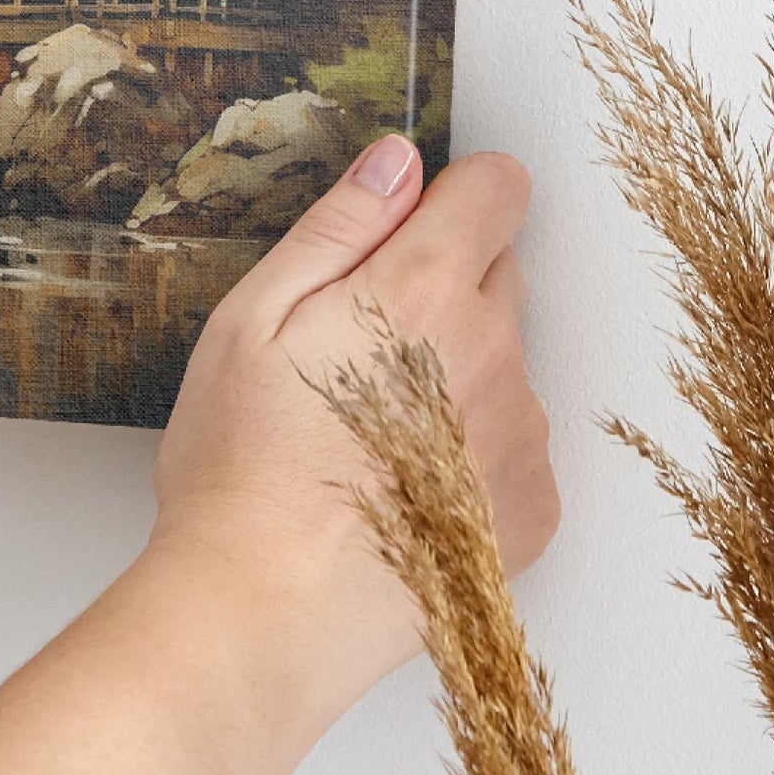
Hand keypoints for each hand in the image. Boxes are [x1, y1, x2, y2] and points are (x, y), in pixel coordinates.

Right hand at [149, 137, 558, 720]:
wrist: (265, 613)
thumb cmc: (242, 466)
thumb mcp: (253, 317)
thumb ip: (339, 226)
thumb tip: (398, 161)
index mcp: (425, 290)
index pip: (497, 189)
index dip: (450, 195)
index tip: (405, 229)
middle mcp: (496, 353)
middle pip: (499, 273)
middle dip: (441, 286)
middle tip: (354, 347)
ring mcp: (522, 437)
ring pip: (503, 362)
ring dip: (455, 373)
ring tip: (366, 433)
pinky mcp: (532, 510)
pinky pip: (512, 445)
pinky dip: (470, 452)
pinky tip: (399, 486)